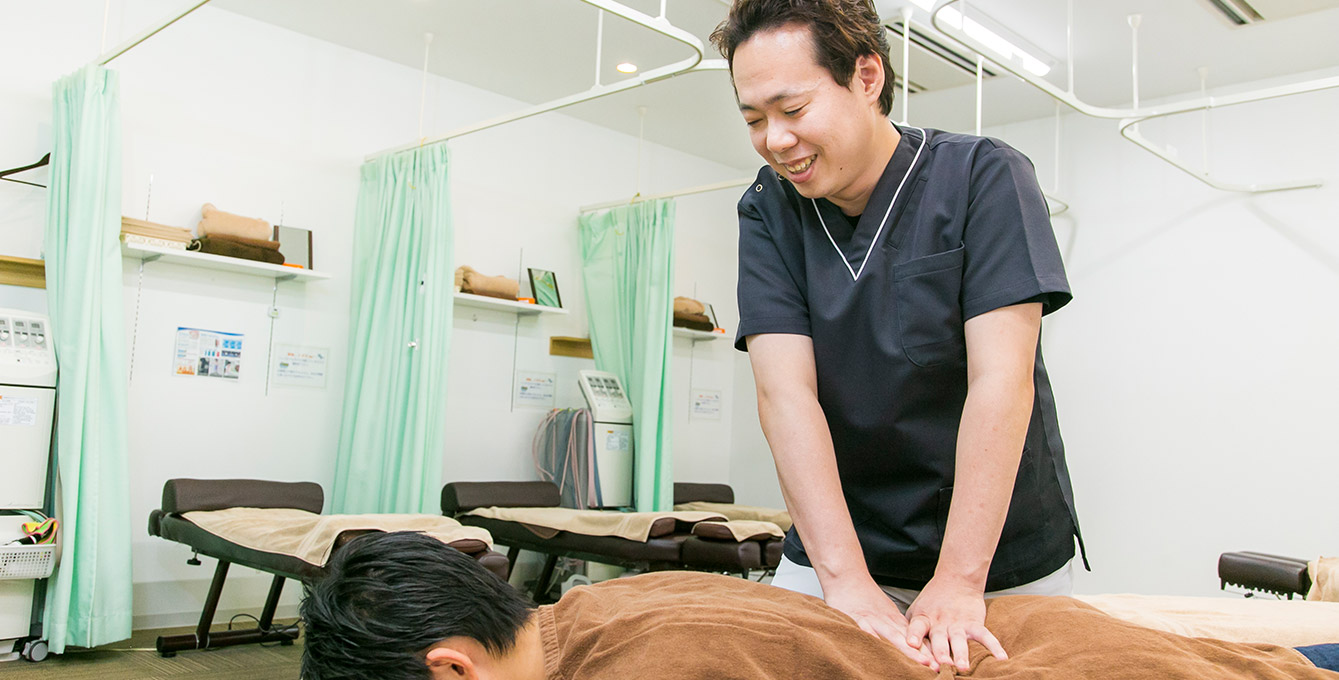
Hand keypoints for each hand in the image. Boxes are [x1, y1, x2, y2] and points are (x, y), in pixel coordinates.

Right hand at [823, 576, 938, 670]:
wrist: (848, 575)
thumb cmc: (864, 596)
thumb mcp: (885, 612)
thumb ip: (896, 628)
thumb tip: (912, 646)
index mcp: (894, 620)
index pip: (913, 639)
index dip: (926, 652)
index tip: (939, 665)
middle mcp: (887, 621)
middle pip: (907, 640)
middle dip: (923, 655)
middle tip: (937, 667)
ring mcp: (873, 619)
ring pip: (893, 636)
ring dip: (908, 650)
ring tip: (922, 662)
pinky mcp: (856, 617)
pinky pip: (865, 628)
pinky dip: (873, 637)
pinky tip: (880, 646)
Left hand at [905, 578, 1007, 672]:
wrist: (956, 579)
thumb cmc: (933, 600)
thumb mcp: (917, 610)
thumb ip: (911, 629)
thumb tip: (902, 649)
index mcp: (924, 619)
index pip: (917, 627)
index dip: (914, 635)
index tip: (911, 644)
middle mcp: (940, 623)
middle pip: (939, 638)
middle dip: (940, 652)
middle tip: (941, 664)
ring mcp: (958, 623)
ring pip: (960, 640)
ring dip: (961, 654)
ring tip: (963, 667)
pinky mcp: (974, 623)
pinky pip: (985, 635)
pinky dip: (994, 646)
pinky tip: (1001, 658)